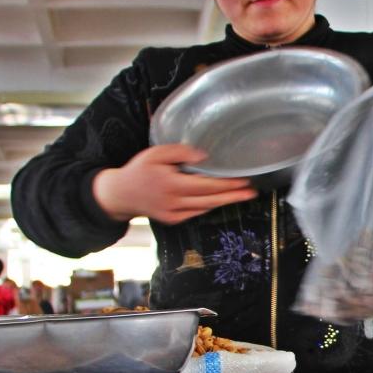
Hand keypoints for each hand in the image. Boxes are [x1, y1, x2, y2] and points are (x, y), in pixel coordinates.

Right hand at [92, 144, 256, 223]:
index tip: (243, 180)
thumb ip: (179, 152)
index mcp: (170, 183)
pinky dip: (210, 205)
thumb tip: (203, 157)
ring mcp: (174, 213)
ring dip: (226, 202)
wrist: (121, 195)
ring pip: (205, 208)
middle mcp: (174, 201)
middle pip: (211, 199)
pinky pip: (196, 212)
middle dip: (233, 195)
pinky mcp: (173, 220)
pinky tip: (222, 199)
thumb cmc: (139, 170)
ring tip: (244, 195)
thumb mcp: (155, 153)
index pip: (206, 184)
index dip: (227, 183)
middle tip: (252, 192)